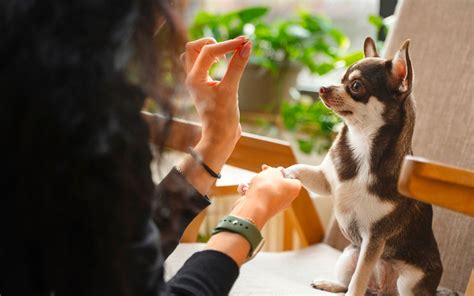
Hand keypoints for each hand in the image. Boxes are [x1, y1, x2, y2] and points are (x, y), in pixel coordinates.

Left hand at [181, 36, 251, 154]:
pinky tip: (225, 64)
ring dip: (209, 50)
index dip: (228, 44)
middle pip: (193, 48)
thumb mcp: (231, 90)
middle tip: (230, 50)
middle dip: (212, 43)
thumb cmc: (223, 118)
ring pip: (194, 56)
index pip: (208, 51)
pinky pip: (202, 65)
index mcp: (194, 78)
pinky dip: (212, 60)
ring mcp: (196, 82)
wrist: (220, 138)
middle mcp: (192, 78)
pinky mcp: (204, 86)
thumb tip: (247, 45)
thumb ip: (237, 66)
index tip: (245, 42)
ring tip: (225, 56)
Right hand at [231, 165, 301, 228]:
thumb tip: (276, 172)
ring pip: (266, 191)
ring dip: (257, 184)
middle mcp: (287, 199)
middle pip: (278, 184)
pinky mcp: (263, 210)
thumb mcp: (273, 172)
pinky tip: (245, 190)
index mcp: (294, 189)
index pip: (293, 179)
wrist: (254, 207)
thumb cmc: (267, 189)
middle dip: (268, 178)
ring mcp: (275, 206)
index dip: (284, 173)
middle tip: (262, 172)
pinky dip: (250, 193)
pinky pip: (257, 198)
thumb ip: (275, 170)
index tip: (275, 169)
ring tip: (252, 183)